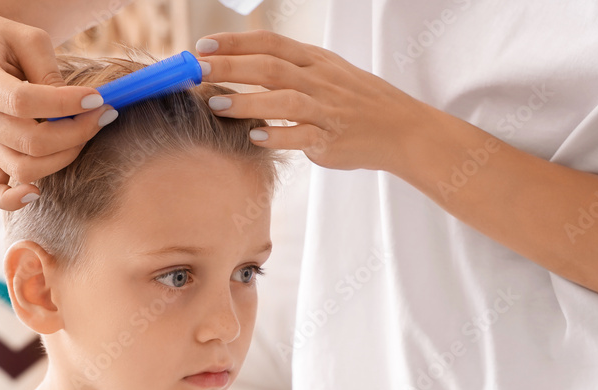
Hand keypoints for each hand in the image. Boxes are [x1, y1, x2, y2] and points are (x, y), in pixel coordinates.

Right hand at [0, 1, 116, 209]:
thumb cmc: (1, 38)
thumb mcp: (28, 39)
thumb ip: (49, 72)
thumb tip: (76, 107)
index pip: (23, 103)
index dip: (64, 105)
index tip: (96, 98)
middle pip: (30, 142)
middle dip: (75, 132)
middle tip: (102, 114)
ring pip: (23, 167)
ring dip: (64, 156)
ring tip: (86, 133)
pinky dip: (12, 199)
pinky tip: (36, 194)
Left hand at [195, 29, 430, 172]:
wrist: (400, 129)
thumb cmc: (356, 103)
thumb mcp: (326, 73)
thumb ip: (289, 69)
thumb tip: (242, 64)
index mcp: (314, 61)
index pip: (270, 43)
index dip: (235, 42)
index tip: (202, 46)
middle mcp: (319, 80)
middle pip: (269, 67)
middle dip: (230, 66)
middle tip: (197, 70)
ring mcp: (326, 109)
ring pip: (284, 99)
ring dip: (248, 101)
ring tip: (217, 104)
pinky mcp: (332, 138)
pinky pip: (303, 135)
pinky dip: (279, 135)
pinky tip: (256, 137)